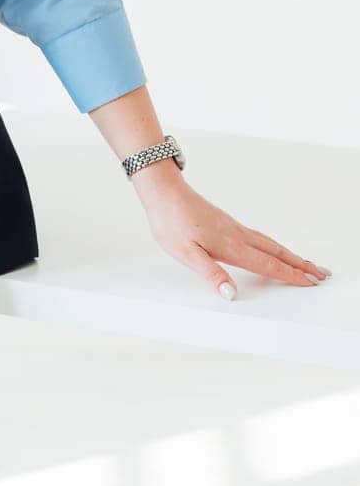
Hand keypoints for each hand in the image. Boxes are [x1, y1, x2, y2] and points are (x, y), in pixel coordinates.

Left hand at [131, 165, 332, 299]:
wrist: (163, 191)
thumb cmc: (171, 221)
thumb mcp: (186, 253)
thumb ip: (210, 274)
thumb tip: (231, 294)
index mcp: (230, 246)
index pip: (267, 265)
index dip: (289, 275)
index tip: (310, 283)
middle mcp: (237, 235)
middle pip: (276, 252)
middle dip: (300, 264)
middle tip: (321, 274)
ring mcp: (233, 226)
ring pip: (269, 243)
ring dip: (289, 254)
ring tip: (304, 263)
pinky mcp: (226, 221)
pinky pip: (259, 236)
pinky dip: (274, 245)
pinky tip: (271, 247)